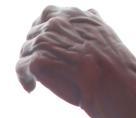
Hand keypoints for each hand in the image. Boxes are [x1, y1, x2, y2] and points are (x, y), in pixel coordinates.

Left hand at [16, 6, 134, 107]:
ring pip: (25, 51)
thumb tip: (90, 12)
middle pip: (32, 35)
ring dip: (27, 67)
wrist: (112, 82)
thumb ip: (91, 21)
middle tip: (39, 69)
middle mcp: (56, 22)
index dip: (42, 34)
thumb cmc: (111, 63)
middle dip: (33, 52)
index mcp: (70, 14)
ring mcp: (46, 39)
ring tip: (33, 82)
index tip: (45, 49)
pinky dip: (24, 78)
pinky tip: (31, 88)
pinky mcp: (39, 58)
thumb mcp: (103, 32)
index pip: (45, 17)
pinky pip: (23, 67)